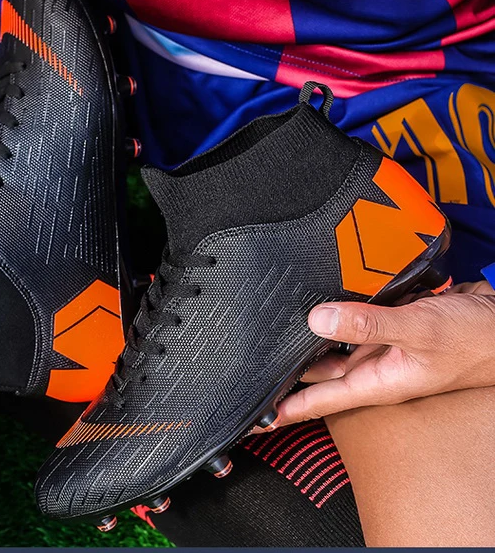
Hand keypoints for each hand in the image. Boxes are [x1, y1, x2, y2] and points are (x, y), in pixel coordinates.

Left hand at [272, 281, 494, 428]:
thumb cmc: (475, 341)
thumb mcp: (418, 331)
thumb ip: (369, 324)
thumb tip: (317, 319)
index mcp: (377, 380)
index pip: (319, 400)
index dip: (285, 410)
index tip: (254, 419)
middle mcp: (374, 366)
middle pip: (319, 371)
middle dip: (287, 369)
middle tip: (252, 366)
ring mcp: (381, 347)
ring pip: (333, 343)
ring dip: (308, 338)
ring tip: (273, 335)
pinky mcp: (389, 327)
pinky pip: (353, 323)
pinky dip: (334, 317)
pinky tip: (317, 305)